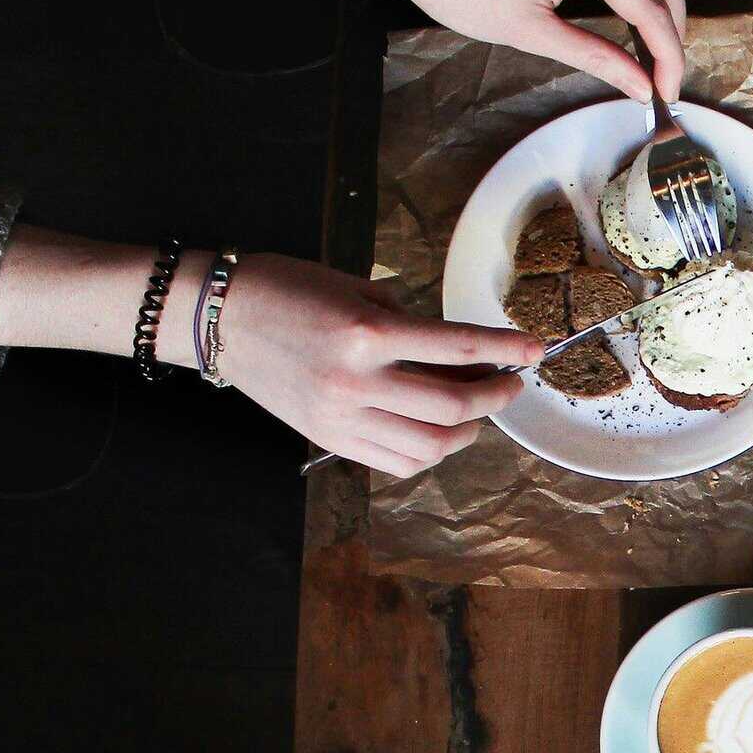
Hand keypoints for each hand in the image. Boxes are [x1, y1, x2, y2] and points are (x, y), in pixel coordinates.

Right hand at [217, 255, 540, 475]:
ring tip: (474, 413)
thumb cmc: (287, 290)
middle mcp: (357, 382)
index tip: (534, 350)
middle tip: (508, 385)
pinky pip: (399, 462)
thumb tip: (463, 355)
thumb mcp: (355, 290)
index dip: (503, 349)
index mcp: (366, 333)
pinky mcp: (332, 440)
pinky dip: (431, 452)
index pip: (455, 345)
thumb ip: (409, 324)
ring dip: (467, 431)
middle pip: (453, 406)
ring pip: (431, 446)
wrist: (217, 317)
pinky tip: (437, 432)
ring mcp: (343, 418)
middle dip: (494, 397)